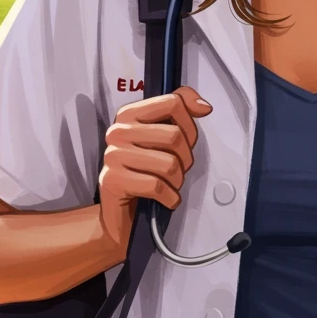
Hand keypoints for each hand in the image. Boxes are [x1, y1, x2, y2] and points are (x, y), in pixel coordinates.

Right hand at [97, 86, 211, 255]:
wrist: (120, 214)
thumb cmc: (145, 172)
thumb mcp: (161, 138)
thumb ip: (179, 113)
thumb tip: (204, 106)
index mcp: (129, 114)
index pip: (172, 103)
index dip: (190, 125)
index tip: (190, 139)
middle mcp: (118, 131)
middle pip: (174, 136)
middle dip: (185, 158)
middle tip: (178, 169)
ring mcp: (113, 156)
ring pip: (168, 163)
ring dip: (177, 180)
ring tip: (170, 185)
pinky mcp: (112, 180)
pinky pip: (156, 186)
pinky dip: (169, 197)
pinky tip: (166, 199)